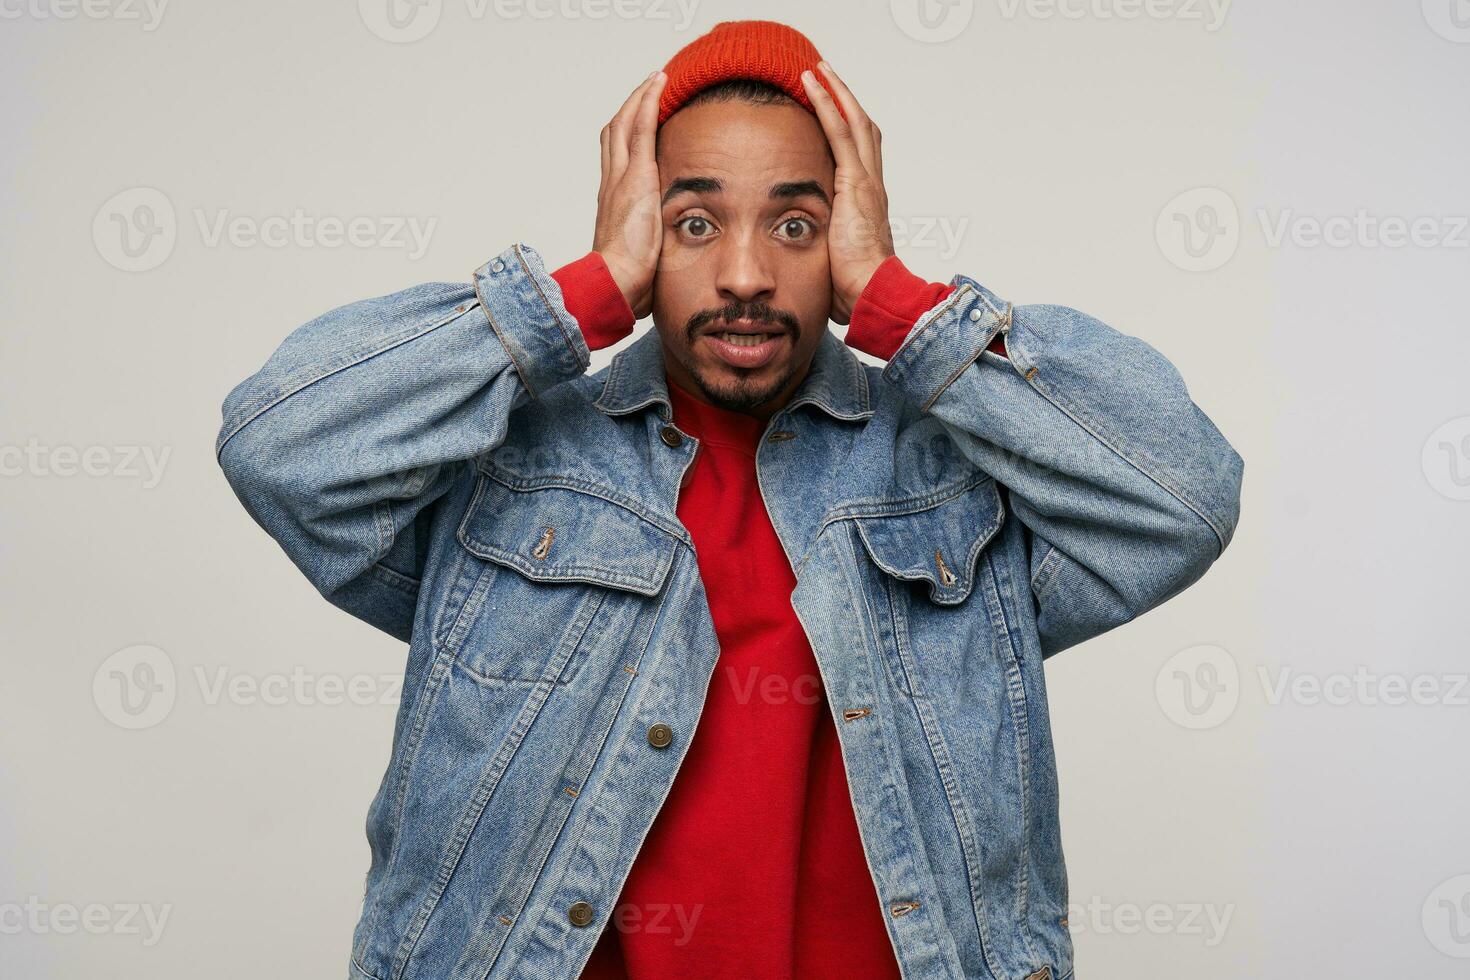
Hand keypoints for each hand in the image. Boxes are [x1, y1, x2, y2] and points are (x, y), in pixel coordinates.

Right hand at [593, 71, 666, 318]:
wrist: (614, 282)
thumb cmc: (625, 279)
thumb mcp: (639, 255)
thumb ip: (647, 245)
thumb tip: (659, 256)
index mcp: (612, 200)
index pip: (615, 156)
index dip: (625, 133)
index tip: (638, 119)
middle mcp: (612, 182)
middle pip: (615, 132)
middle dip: (631, 108)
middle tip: (648, 88)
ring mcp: (621, 177)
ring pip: (625, 123)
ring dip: (640, 97)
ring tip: (657, 79)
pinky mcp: (636, 176)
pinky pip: (641, 128)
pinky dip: (648, 102)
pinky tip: (659, 84)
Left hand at [800, 62, 894, 324]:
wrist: (872, 294)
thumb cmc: (853, 288)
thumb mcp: (833, 260)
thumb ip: (821, 248)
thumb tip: (798, 256)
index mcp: (867, 203)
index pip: (861, 154)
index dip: (848, 128)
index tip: (832, 110)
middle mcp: (872, 185)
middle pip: (864, 129)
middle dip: (845, 100)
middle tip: (826, 76)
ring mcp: (866, 181)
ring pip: (854, 121)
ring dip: (836, 92)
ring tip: (817, 69)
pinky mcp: (855, 182)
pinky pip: (842, 131)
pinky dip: (828, 103)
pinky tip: (814, 83)